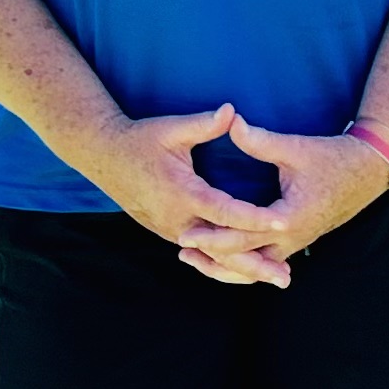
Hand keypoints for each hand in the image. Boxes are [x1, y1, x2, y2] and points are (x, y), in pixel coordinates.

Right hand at [79, 106, 282, 257]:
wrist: (103, 156)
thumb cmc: (140, 140)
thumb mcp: (171, 129)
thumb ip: (203, 123)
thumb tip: (231, 110)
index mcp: (182, 193)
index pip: (224, 211)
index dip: (254, 219)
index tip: (282, 223)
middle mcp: (177, 219)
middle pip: (221, 249)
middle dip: (254, 264)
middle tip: (285, 277)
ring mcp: (171, 230)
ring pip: (211, 257)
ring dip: (243, 269)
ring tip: (276, 277)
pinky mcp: (168, 232)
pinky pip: (201, 253)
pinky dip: (225, 263)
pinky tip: (249, 270)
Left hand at [172, 119, 388, 285]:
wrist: (367, 171)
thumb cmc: (333, 157)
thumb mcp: (295, 148)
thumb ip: (260, 141)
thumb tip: (230, 123)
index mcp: (291, 217)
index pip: (244, 237)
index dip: (212, 236)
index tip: (185, 234)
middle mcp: (293, 237)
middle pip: (246, 259)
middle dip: (212, 257)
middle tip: (182, 250)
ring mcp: (297, 243)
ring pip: (257, 268)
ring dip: (227, 266)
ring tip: (196, 260)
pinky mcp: (297, 241)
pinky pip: (266, 261)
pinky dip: (244, 264)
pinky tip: (224, 258)